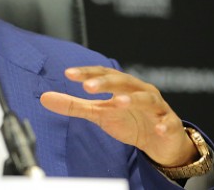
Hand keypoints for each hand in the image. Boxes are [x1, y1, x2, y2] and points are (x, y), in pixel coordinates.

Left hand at [40, 66, 197, 166]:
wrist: (160, 140)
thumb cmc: (128, 120)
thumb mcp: (99, 113)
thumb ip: (73, 105)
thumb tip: (44, 98)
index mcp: (121, 85)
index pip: (102, 74)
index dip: (87, 73)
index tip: (69, 74)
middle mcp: (139, 90)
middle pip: (122, 82)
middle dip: (105, 83)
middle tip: (87, 86)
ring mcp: (156, 106)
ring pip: (145, 99)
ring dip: (132, 99)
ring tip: (117, 102)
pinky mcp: (170, 124)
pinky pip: (168, 123)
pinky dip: (163, 124)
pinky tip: (157, 128)